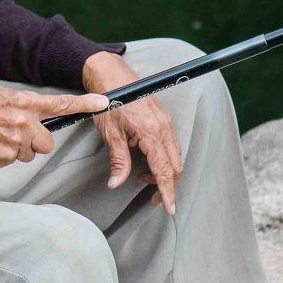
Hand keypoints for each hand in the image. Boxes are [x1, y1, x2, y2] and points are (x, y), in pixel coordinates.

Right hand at [0, 85, 107, 169]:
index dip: (84, 104)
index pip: (61, 104)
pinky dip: (2, 157)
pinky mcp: (5, 157)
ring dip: (17, 149)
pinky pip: (11, 162)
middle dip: (35, 142)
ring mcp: (15, 141)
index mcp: (24, 102)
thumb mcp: (1, 96)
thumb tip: (33, 116)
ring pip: (28, 154)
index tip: (103, 103)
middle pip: (46, 142)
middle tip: (16, 135)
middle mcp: (24, 122)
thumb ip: (22, 106)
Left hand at [82, 50, 183, 214]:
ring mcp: (166, 123)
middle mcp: (163, 128)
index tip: (169, 207)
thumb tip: (116, 183)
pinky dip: (163, 158)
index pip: (164, 170)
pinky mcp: (164, 120)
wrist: (112, 75)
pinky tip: (147, 161)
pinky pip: (171, 145)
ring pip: (174, 157)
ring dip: (164, 172)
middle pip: (174, 166)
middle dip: (166, 185)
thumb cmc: (108, 101)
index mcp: (151, 133)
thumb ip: (118, 161)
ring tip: (144, 178)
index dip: (167, 191)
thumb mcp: (110, 134)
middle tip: (151, 197)